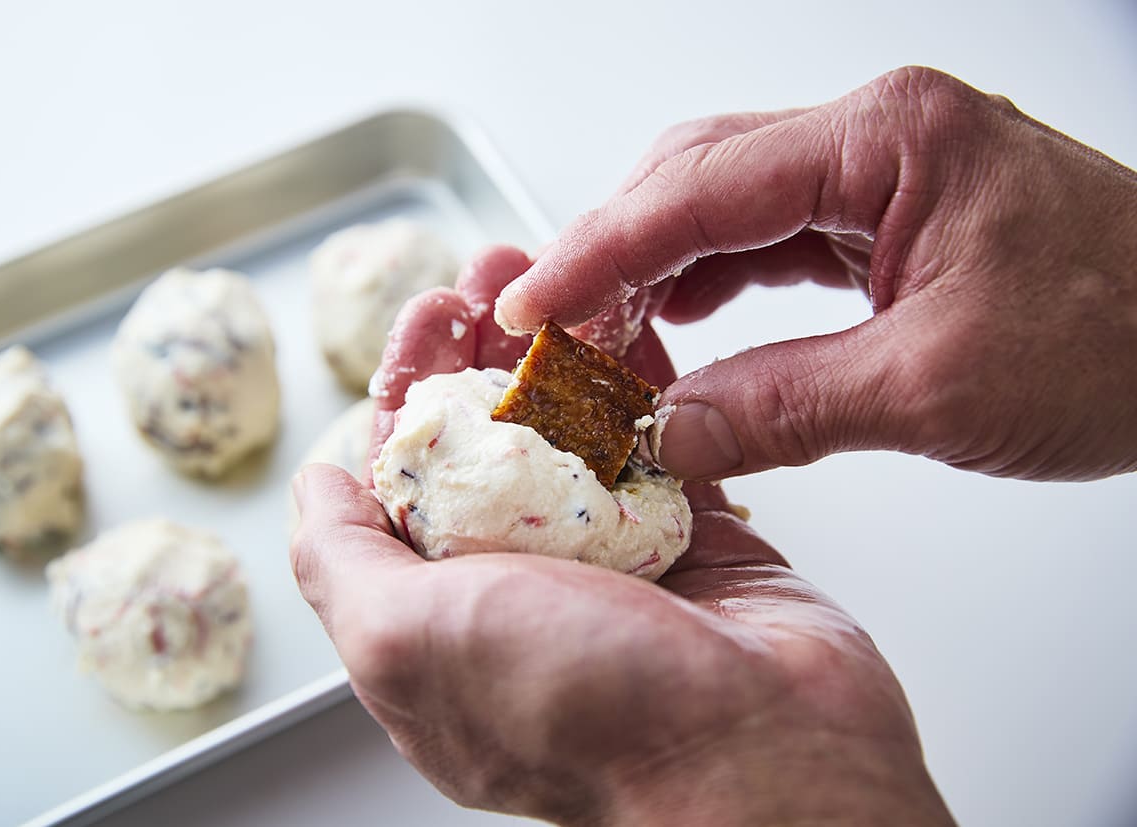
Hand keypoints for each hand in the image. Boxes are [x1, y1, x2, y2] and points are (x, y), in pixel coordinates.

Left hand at [291, 248, 953, 825]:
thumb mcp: (408, 642)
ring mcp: (610, 558)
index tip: (428, 321)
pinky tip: (628, 314)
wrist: (763, 758)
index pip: (403, 478)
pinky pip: (659, 437)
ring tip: (559, 266)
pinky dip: (642, 376)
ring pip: (573, 428)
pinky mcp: (691, 534)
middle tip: (495, 278)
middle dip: (483, 347)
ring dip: (560, 345)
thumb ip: (343, 562)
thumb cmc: (581, 713)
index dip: (407, 388)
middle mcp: (520, 585)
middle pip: (488, 439)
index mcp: (438, 614)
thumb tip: (315, 487)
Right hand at [494, 66, 1136, 482]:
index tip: (530, 304)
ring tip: (599, 338)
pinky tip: (676, 324)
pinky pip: (770, 240)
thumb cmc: (1130, 340)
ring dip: (655, 270)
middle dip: (613, 252)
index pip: (700, 188)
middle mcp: (877, 137)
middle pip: (697, 176)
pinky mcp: (889, 219)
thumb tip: (667, 433)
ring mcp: (882, 175)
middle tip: (550, 330)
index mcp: (889, 139)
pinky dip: (710, 284)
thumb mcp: (936, 387)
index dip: (598, 250)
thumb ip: (781, 406)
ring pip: (725, 205)